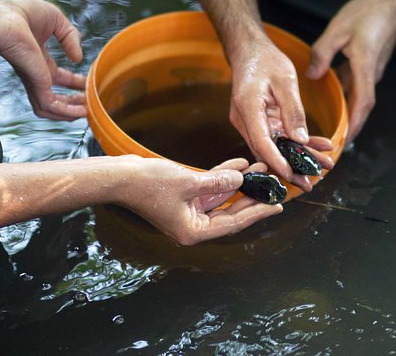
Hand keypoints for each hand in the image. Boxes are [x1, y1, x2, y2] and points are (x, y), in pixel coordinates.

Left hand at [0, 0, 85, 120]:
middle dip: (74, 101)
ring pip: (52, 108)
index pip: (58, 77)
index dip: (75, 82)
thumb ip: (72, 38)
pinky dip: (68, 112)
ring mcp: (34, 79)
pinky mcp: (35, 84)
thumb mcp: (57, 20)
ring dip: (71, 112)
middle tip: (89, 100)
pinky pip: (52, 107)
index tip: (88, 82)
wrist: (7, 14)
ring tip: (87, 110)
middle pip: (56, 96)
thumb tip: (78, 58)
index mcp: (37, 57)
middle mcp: (35, 71)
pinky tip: (82, 111)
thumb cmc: (22, 11)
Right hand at [121, 157, 282, 245]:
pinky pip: (210, 187)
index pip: (234, 223)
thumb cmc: (148, 184)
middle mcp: (192, 224)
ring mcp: (187, 210)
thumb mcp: (189, 182)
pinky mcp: (183, 196)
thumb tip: (241, 178)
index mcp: (193, 231)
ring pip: (222, 197)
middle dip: (252, 195)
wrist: (119, 177)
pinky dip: (223, 176)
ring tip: (261, 168)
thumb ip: (218, 182)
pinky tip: (240, 164)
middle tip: (273, 185)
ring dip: (240, 182)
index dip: (257, 213)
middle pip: (231, 211)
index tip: (277, 206)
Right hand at [229, 38, 333, 190]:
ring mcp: (250, 123)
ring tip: (321, 168)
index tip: (292, 175)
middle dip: (290, 169)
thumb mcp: (285, 80)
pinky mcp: (258, 123)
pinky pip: (277, 138)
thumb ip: (293, 110)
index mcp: (248, 107)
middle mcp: (245, 120)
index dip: (277, 162)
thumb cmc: (265, 60)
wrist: (249, 51)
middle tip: (310, 184)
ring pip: (274, 148)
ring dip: (296, 159)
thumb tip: (301, 139)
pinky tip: (316, 148)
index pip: (262, 142)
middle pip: (267, 151)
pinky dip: (295, 145)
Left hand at [305, 0, 395, 143]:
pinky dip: (346, 93)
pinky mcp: (370, 64)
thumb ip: (322, 53)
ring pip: (359, 95)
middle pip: (361, 106)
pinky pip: (357, 84)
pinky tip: (332, 93)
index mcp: (365, 67)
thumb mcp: (338, 29)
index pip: (362, 103)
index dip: (354, 124)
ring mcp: (372, 70)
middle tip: (334, 141)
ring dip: (348, 110)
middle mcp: (371, 73)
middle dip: (350, 126)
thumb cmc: (369, 11)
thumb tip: (312, 75)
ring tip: (331, 123)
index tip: (345, 141)